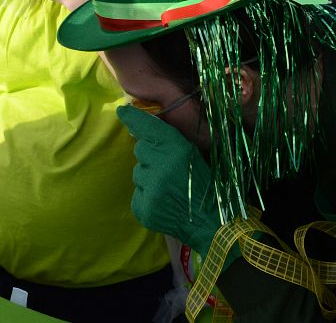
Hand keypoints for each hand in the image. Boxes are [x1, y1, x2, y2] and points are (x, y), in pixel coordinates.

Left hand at [118, 104, 221, 255]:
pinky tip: (164, 203)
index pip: (149, 128)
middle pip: (141, 150)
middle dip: (151, 156)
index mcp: (177, 150)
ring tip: (169, 190)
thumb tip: (146, 132)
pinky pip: (138, 194)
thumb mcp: (195, 157)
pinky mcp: (142, 208)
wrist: (213, 224)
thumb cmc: (207, 187)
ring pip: (139, 173)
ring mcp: (150, 189)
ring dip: (150, 178)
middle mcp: (160, 167)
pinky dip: (148, 197)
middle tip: (167, 169)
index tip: (123, 111)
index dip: (134, 118)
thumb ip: (172, 144)